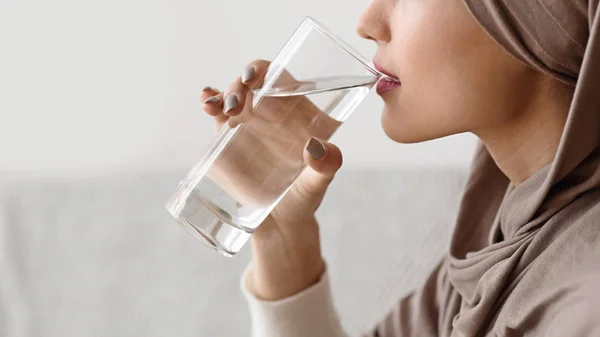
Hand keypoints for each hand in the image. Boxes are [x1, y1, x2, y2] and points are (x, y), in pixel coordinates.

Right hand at [201, 60, 343, 299]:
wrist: (280, 225)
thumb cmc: (304, 199)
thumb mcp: (319, 184)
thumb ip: (326, 167)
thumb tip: (317, 148)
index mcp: (297, 113)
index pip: (281, 80)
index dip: (265, 71)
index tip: (254, 77)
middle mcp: (272, 114)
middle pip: (253, 84)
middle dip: (240, 85)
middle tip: (237, 104)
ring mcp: (249, 125)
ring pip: (232, 96)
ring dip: (223, 94)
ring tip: (219, 108)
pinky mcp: (229, 140)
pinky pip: (218, 115)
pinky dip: (210, 103)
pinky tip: (206, 102)